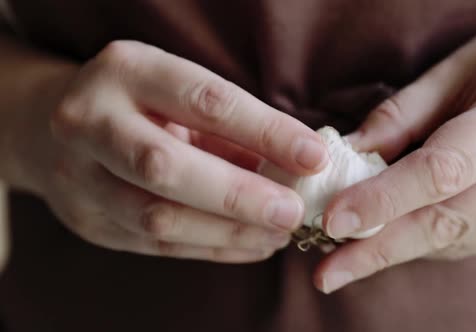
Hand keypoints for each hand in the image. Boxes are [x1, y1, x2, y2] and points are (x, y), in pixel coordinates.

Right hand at [13, 40, 327, 262]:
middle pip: (165, 167)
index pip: (205, 102)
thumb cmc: (139, 103)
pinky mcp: (88, 221)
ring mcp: (80, 177)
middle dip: (238, 195)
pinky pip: (157, 245)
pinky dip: (214, 248)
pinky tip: (253, 245)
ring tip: (278, 233)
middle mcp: (92, 122)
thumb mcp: (178, 92)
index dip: (265, 132)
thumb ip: (232, 127)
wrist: (51, 125)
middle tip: (293, 211)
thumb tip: (298, 165)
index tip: (313, 156)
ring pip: (157, 217)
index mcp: (127, 72)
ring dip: (229, 231)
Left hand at [315, 2, 475, 291]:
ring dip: (396, 248)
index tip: (333, 221)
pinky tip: (392, 238)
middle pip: (446, 221)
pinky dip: (424, 241)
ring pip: (455, 239)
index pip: (440, 172)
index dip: (382, 200)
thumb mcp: (454, 70)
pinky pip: (470, 240)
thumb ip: (399, 116)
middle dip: (379, 249)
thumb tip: (346, 157)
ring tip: (346, 256)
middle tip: (328, 273)